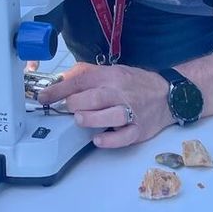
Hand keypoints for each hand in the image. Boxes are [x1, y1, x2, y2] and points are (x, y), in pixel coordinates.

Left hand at [37, 63, 171, 148]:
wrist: (169, 95)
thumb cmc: (135, 84)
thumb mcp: (112, 71)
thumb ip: (87, 74)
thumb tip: (61, 80)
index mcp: (111, 76)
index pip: (81, 80)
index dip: (59, 89)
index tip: (43, 97)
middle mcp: (121, 92)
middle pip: (95, 97)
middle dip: (75, 103)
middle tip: (68, 108)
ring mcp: (131, 111)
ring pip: (110, 115)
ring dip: (91, 118)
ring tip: (80, 119)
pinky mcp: (139, 129)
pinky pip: (124, 136)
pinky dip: (110, 140)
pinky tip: (97, 140)